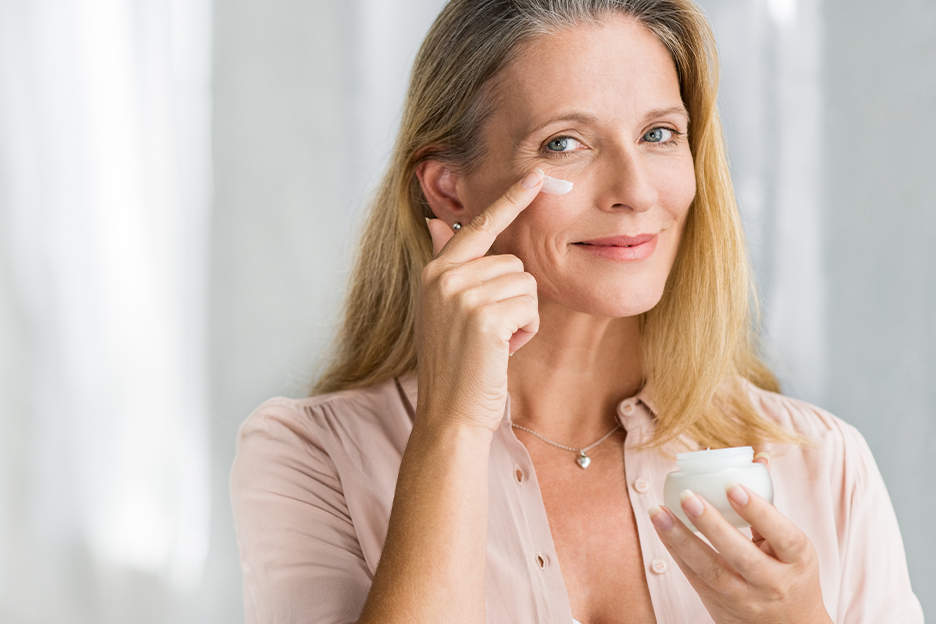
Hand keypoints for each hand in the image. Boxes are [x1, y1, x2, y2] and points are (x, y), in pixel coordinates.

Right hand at [416, 168, 543, 432]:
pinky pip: (530, 305)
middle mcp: (444, 276)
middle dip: (515, 298)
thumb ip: (447, 263)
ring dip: (522, 316)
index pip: (478, 225)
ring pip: (526, 283)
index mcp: (435, 271)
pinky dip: (526, 330)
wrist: (449, 413)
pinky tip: (502, 350)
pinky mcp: (483, 316)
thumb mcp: (444, 308)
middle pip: (514, 261)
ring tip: (494, 343)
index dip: (510, 200)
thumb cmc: (456, 364)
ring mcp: (461, 295)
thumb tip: (436, 221)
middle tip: (490, 333)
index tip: (537, 175)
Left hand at [649, 454, 831, 623]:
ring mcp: (746, 598)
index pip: (782, 535)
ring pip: (711, 570)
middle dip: (711, 525)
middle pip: (740, 555)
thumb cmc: (789, 573)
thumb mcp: (791, 544)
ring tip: (658, 511)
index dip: (758, 511)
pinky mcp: (720, 606)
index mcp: (798, 560)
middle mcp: (774, 582)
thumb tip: (757, 456)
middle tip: (687, 496)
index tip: (732, 485)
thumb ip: (768, 504)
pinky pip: (694, 578)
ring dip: (680, 538)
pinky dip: (676, 552)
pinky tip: (662, 528)